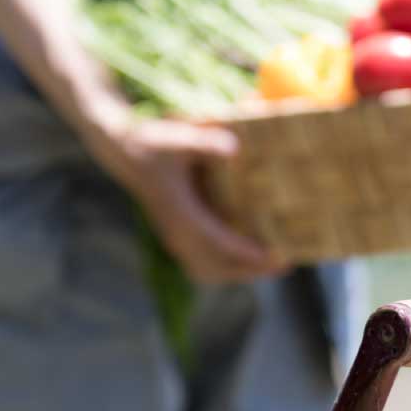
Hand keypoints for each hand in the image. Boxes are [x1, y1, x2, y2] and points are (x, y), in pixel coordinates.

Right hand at [80, 107, 283, 282]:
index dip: (248, 254)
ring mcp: (174, 238)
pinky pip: (202, 264)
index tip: (277, 258)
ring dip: (240, 273)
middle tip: (285, 266)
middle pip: (216, 267)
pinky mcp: (175, 237)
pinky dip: (227, 267)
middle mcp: (176, 232)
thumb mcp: (179, 137)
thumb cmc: (155, 141)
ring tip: (273, 266)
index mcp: (178, 212)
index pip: (217, 243)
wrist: (125, 151)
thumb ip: (205, 143)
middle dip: (250, 270)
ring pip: (208, 270)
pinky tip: (249, 260)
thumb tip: (235, 149)